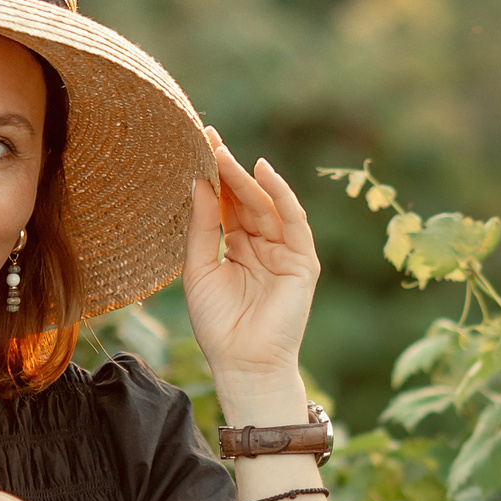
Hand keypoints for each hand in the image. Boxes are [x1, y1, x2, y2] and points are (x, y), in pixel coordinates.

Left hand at [181, 127, 319, 400]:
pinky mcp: (303, 261)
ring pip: (266, 206)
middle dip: (228, 169)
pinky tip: (263, 173)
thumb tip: (198, 181)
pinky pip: (293, 221)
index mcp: (237, 248)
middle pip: (245, 199)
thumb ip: (202, 226)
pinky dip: (281, 195)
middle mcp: (262, 245)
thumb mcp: (198, 269)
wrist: (243, 363)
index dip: (213, 177)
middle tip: (208, 138)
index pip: (226, 204)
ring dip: (247, 179)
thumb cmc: (217, 325)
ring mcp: (285, 252)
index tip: (197, 145)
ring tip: (225, 153)